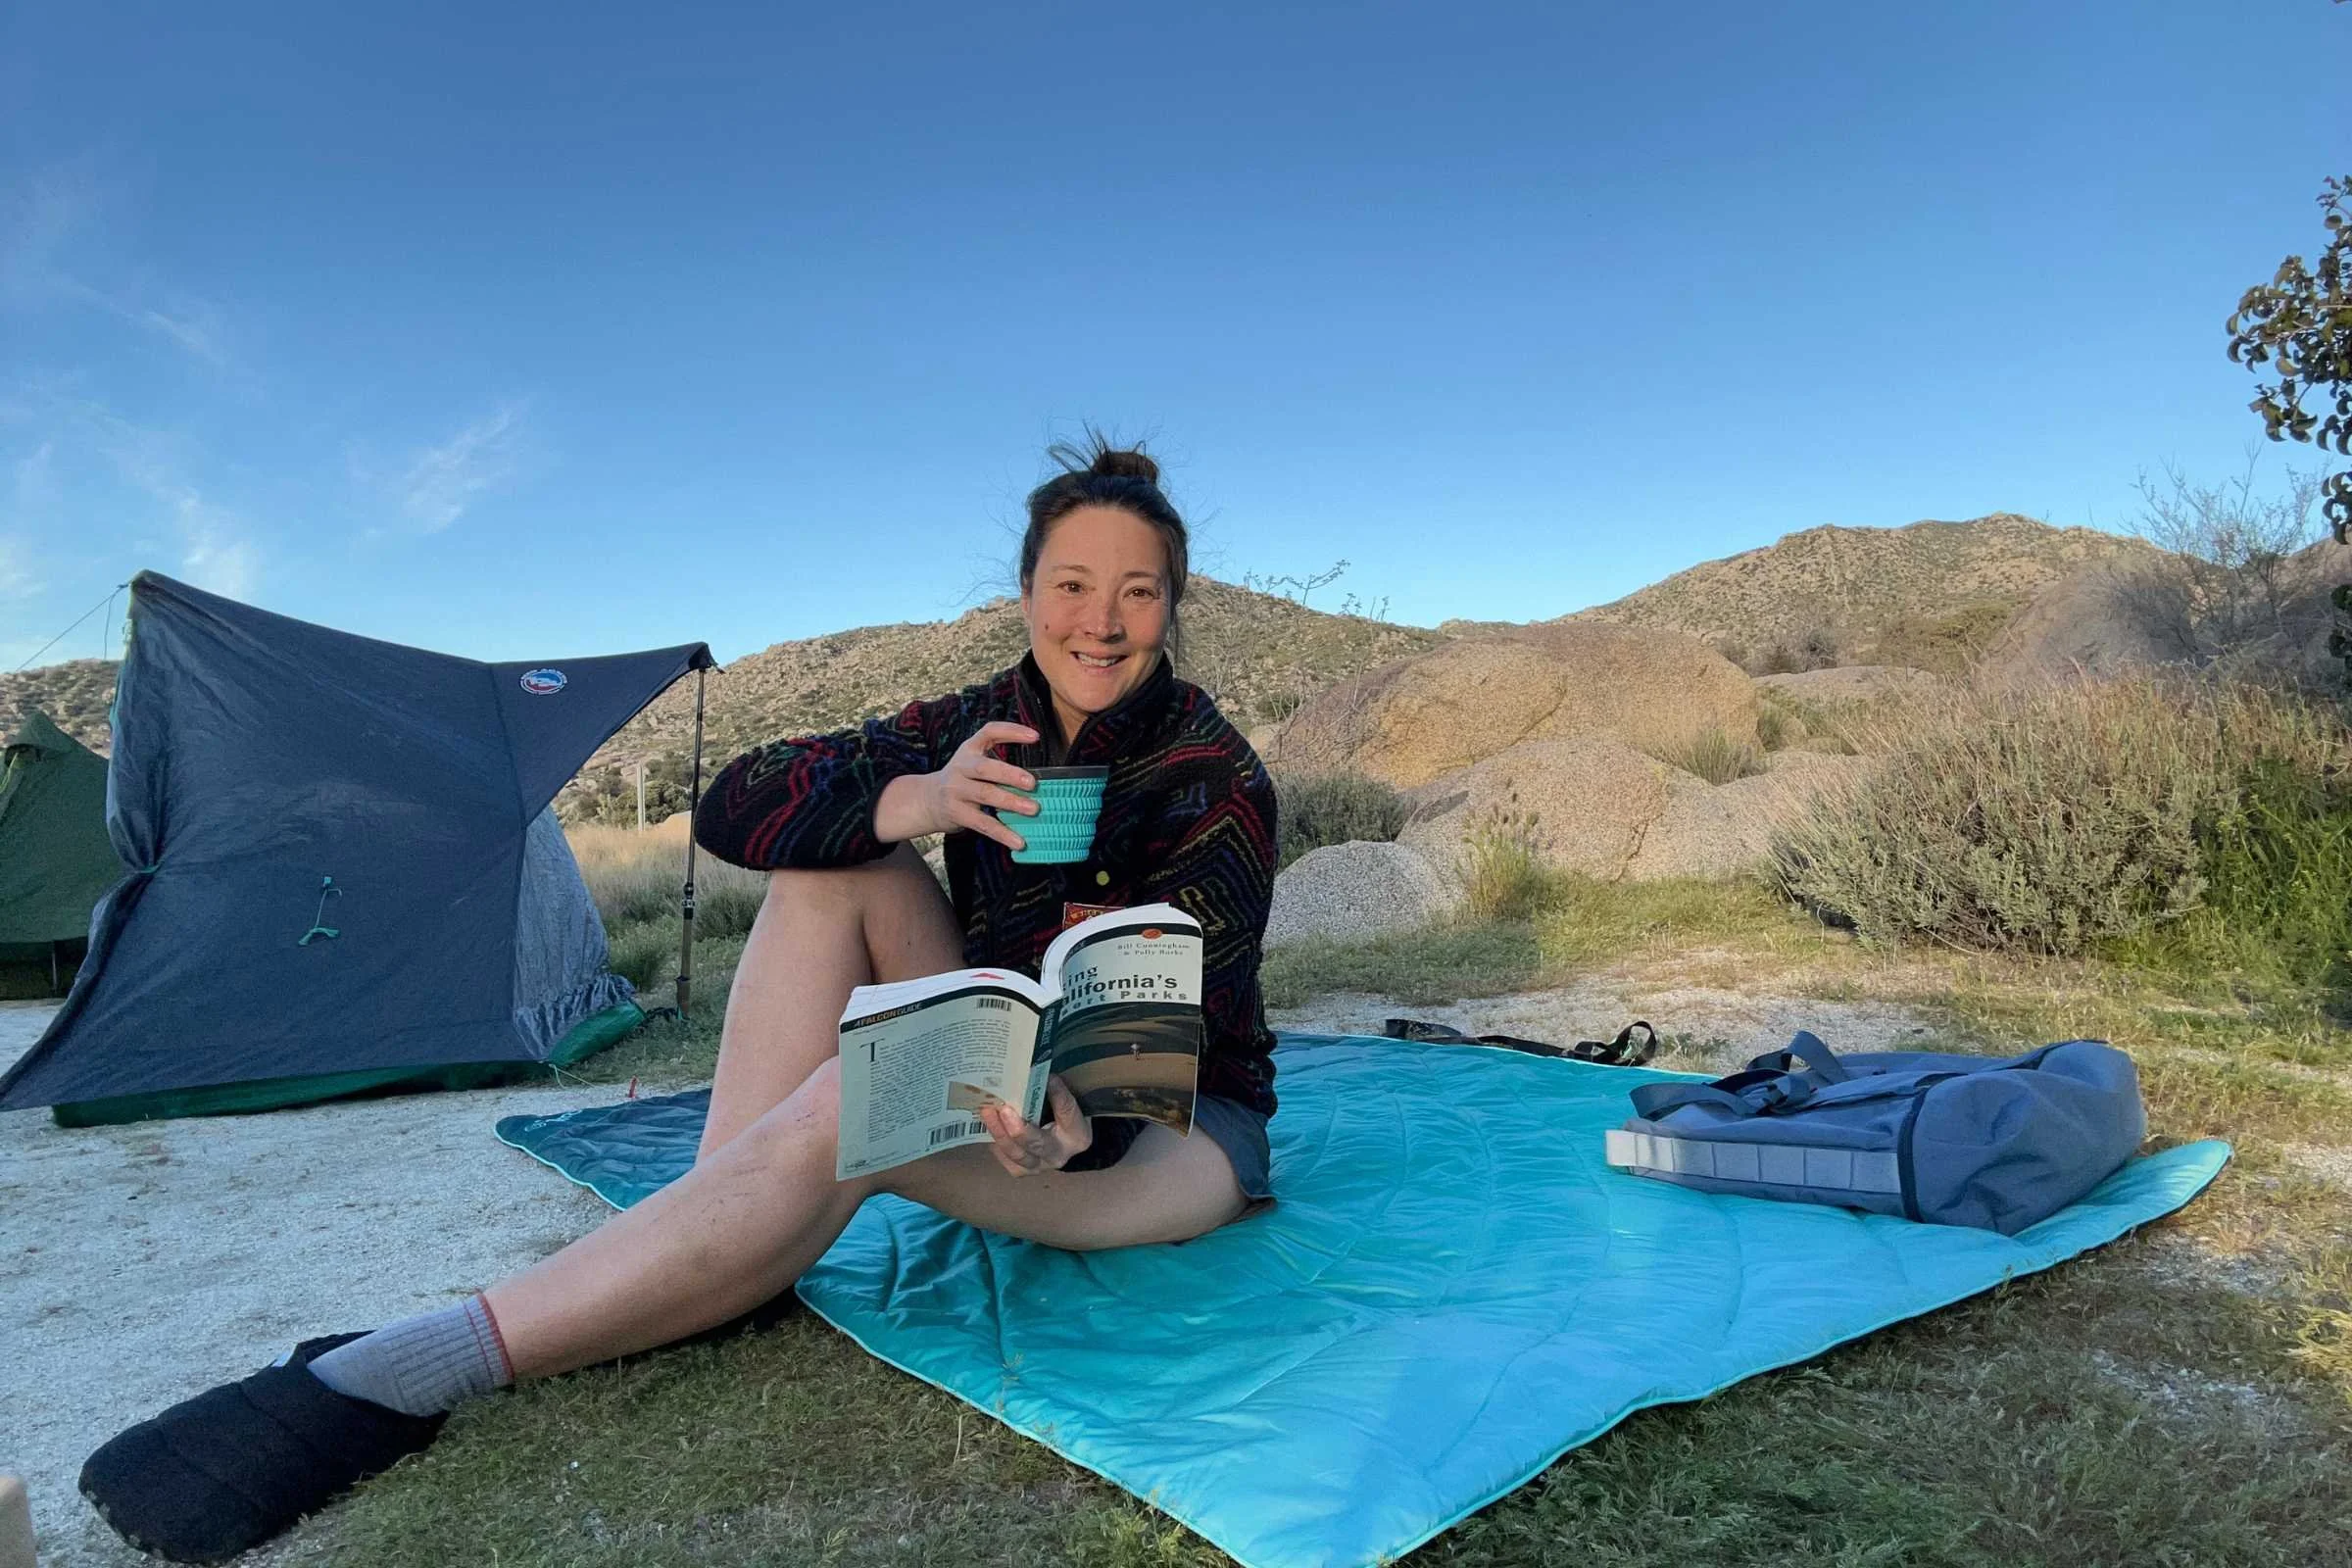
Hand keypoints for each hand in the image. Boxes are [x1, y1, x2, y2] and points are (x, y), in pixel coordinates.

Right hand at [877, 722, 1038, 850]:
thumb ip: (998, 763)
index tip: (1034, 736)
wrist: (926, 801)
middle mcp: (961, 767)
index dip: (1011, 732)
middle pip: (985, 768)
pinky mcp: (957, 813)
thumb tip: (1040, 778)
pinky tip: (1018, 841)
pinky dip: (1002, 833)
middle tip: (1032, 783)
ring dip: (1011, 802)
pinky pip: (982, 823)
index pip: (989, 732)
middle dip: (1010, 774)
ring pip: (985, 795)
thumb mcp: (973, 762)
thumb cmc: (961, 780)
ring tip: (1033, 809)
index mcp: (970, 750)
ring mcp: (957, 791)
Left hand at [978, 1076, 1091, 1177]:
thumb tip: (1038, 1073)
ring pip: (1016, 1154)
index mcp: (1076, 1137)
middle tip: (1004, 1109)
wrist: (1060, 1144)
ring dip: (999, 1133)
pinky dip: (994, 1139)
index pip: (1068, 1114)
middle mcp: (1057, 1156)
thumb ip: (1055, 1092)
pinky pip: (1003, 1157)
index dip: (1058, 1096)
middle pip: (1037, 1144)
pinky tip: (986, 1122)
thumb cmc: (1062, 1120)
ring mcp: (1036, 1166)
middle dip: (1019, 1128)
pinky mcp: (1019, 1169)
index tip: (1050, 1079)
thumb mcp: (1066, 1104)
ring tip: (987, 1112)